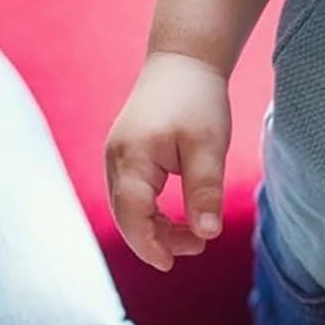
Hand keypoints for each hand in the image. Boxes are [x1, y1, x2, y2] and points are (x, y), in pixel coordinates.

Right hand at [104, 52, 230, 271]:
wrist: (181, 61)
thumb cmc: (196, 99)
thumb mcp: (209, 146)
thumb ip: (205, 191)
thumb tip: (207, 234)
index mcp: (132, 158)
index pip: (133, 215)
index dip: (149, 244)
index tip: (171, 264)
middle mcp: (115, 161)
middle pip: (126, 217)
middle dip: (156, 240)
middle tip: (196, 247)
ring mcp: (115, 159)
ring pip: (127, 209)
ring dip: (154, 228)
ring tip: (192, 236)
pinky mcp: (124, 158)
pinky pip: (131, 197)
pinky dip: (150, 213)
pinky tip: (175, 218)